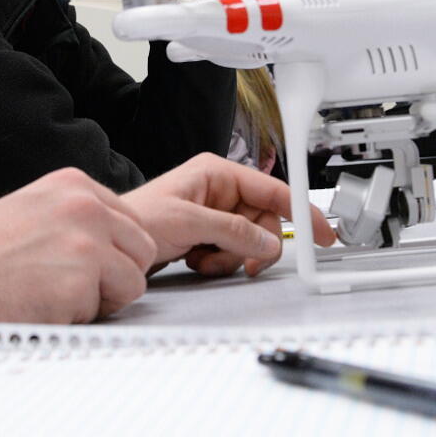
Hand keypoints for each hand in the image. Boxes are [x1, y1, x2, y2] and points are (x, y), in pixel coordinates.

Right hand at [0, 168, 152, 350]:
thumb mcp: (29, 211)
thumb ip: (72, 218)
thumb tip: (109, 241)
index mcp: (72, 184)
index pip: (128, 221)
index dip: (111, 252)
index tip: (82, 265)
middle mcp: (85, 205)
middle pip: (142, 248)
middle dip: (116, 275)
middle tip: (70, 287)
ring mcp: (86, 241)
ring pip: (135, 281)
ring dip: (102, 298)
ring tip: (54, 296)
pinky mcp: (81, 280)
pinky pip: (108, 311)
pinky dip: (81, 318)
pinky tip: (42, 307)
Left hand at [123, 154, 336, 277]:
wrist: (115, 245)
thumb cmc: (137, 219)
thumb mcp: (188, 221)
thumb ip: (232, 230)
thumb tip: (267, 241)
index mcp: (217, 172)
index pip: (273, 189)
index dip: (300, 211)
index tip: (320, 232)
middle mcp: (220, 191)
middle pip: (265, 221)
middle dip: (252, 246)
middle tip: (243, 262)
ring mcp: (216, 216)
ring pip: (251, 242)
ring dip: (231, 258)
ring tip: (203, 257)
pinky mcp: (210, 237)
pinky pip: (235, 254)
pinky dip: (220, 264)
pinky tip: (196, 260)